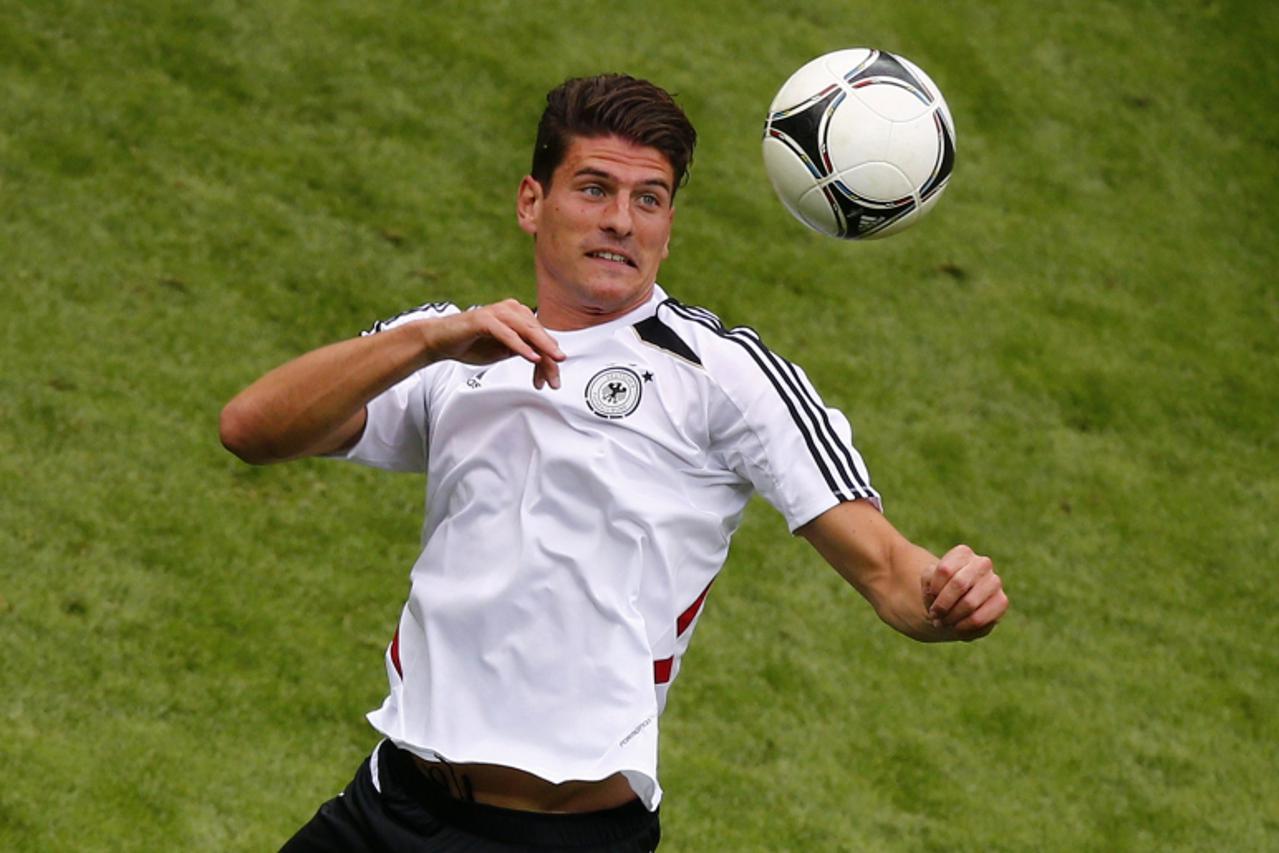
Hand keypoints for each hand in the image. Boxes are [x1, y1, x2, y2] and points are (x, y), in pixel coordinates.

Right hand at [421, 299, 564, 388]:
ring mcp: (498, 312)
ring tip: (553, 361)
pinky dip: (521, 346)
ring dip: (543, 348)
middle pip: (538, 334)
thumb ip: (523, 351)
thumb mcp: (504, 351)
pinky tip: (531, 357)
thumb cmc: (471, 343)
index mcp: (518, 316)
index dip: (549, 359)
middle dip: (550, 356)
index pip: (540, 337)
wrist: (441, 340)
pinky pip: (508, 334)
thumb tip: (544, 360)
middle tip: (558, 375)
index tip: (553, 379)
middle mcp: (511, 310)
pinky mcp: (485, 319)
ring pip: (528, 330)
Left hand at [920, 545, 1007, 639]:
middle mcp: (982, 563)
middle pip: (959, 584)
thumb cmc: (939, 592)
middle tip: (935, 615)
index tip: (930, 597)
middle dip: (943, 605)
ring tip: (944, 622)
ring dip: (952, 617)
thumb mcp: (927, 581)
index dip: (933, 589)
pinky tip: (957, 627)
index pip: (945, 570)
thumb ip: (923, 576)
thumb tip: (921, 576)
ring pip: (970, 603)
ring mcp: (994, 582)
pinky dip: (964, 626)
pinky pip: (982, 618)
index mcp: (963, 553)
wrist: (953, 609)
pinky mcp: (1001, 601)